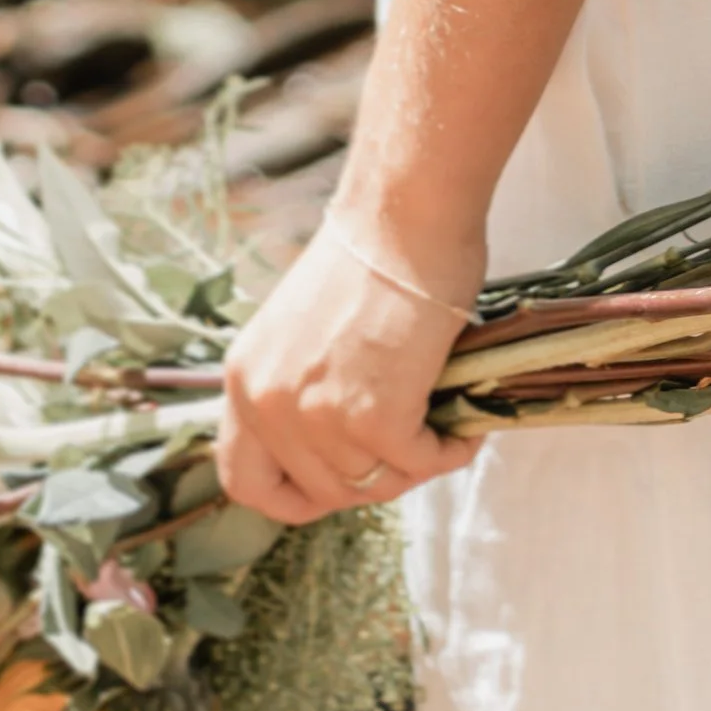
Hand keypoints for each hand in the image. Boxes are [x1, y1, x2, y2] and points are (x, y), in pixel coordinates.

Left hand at [218, 211, 481, 523]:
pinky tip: (467, 424)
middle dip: (374, 477)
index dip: (293, 495)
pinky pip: (420, 464)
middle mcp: (268, 404)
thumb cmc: (370, 256)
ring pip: (376, 483)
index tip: (337, 484)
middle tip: (414, 442)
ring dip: (417, 462)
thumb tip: (340, 444)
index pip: (246, 481)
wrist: (405, 215)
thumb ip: (301, 387)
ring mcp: (318, 415)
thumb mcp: (301, 331)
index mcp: (244, 378)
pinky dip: (450, 450)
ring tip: (445, 425)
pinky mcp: (374, 416)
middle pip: (322, 490)